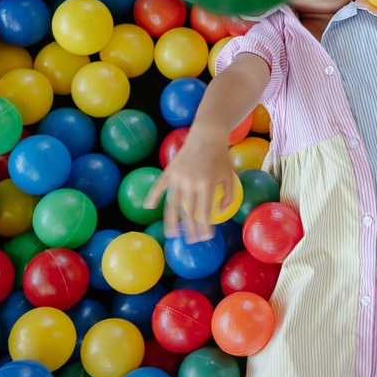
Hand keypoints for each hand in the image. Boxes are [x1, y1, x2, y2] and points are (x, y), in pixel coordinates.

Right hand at [143, 125, 234, 243]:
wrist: (207, 134)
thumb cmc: (221, 156)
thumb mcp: (229, 175)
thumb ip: (228, 195)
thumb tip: (220, 212)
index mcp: (206, 184)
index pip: (204, 212)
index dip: (205, 227)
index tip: (206, 237)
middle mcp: (190, 182)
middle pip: (188, 212)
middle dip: (190, 229)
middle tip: (191, 241)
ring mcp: (178, 177)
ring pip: (172, 204)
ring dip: (171, 221)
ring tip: (172, 234)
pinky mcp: (170, 170)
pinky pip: (159, 185)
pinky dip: (152, 195)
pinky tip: (148, 206)